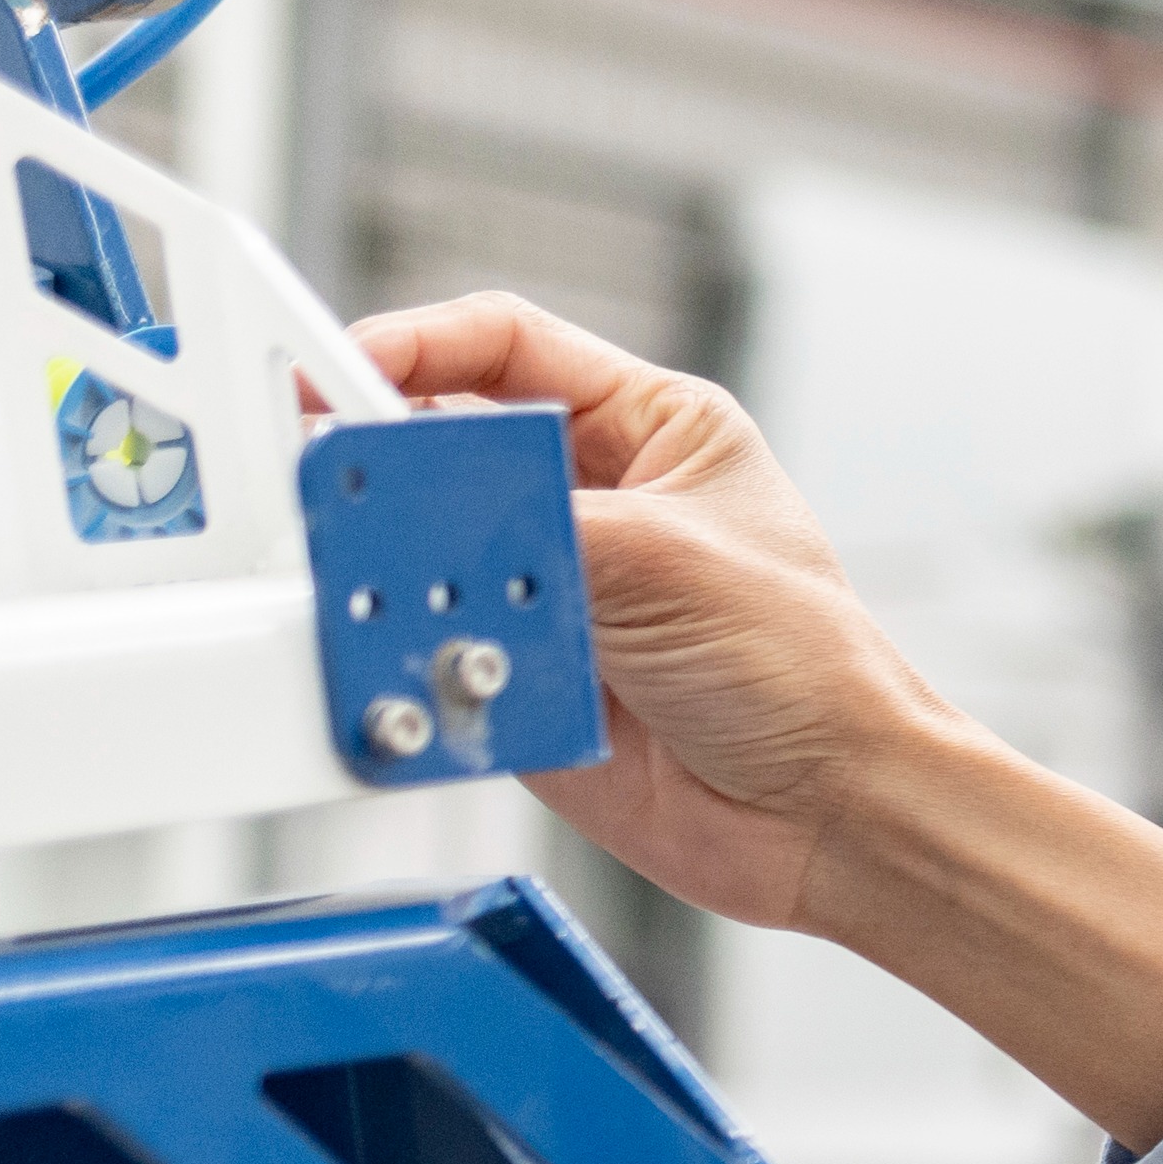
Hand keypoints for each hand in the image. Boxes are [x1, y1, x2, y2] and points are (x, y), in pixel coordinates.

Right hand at [350, 296, 1162, 1146]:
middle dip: (388, 467)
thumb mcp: (667, 563)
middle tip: (338, 487)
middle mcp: (592, 500)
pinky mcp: (517, 668)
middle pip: (442, 446)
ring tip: (393, 591)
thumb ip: (532, 523)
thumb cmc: (808, 676)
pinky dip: (406, 651)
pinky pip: (423, 642)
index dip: (413, 345)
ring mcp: (549, 587)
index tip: (338, 369)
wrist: (823, 819)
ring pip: (420, 549)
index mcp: (653, 429)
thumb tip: (418, 498)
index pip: (504, 345)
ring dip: (398, 571)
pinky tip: (425, 660)